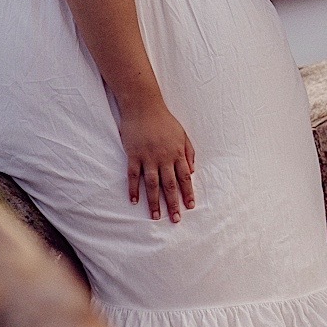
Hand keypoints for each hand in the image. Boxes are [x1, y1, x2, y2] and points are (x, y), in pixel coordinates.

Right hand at [120, 104, 195, 221]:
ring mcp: (148, 157)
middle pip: (170, 185)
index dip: (188, 193)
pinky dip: (133, 189)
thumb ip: (189, 152)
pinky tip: (134, 201)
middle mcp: (164, 158)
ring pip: (152, 184)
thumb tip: (192, 171)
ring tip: (155, 216)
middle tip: (175, 219)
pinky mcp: (133, 155)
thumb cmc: (164, 120)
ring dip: (154, 202)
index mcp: (177, 153)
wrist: (144, 106)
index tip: (190, 206)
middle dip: (173, 204)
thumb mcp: (182, 134)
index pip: (185, 178)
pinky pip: (133, 176)